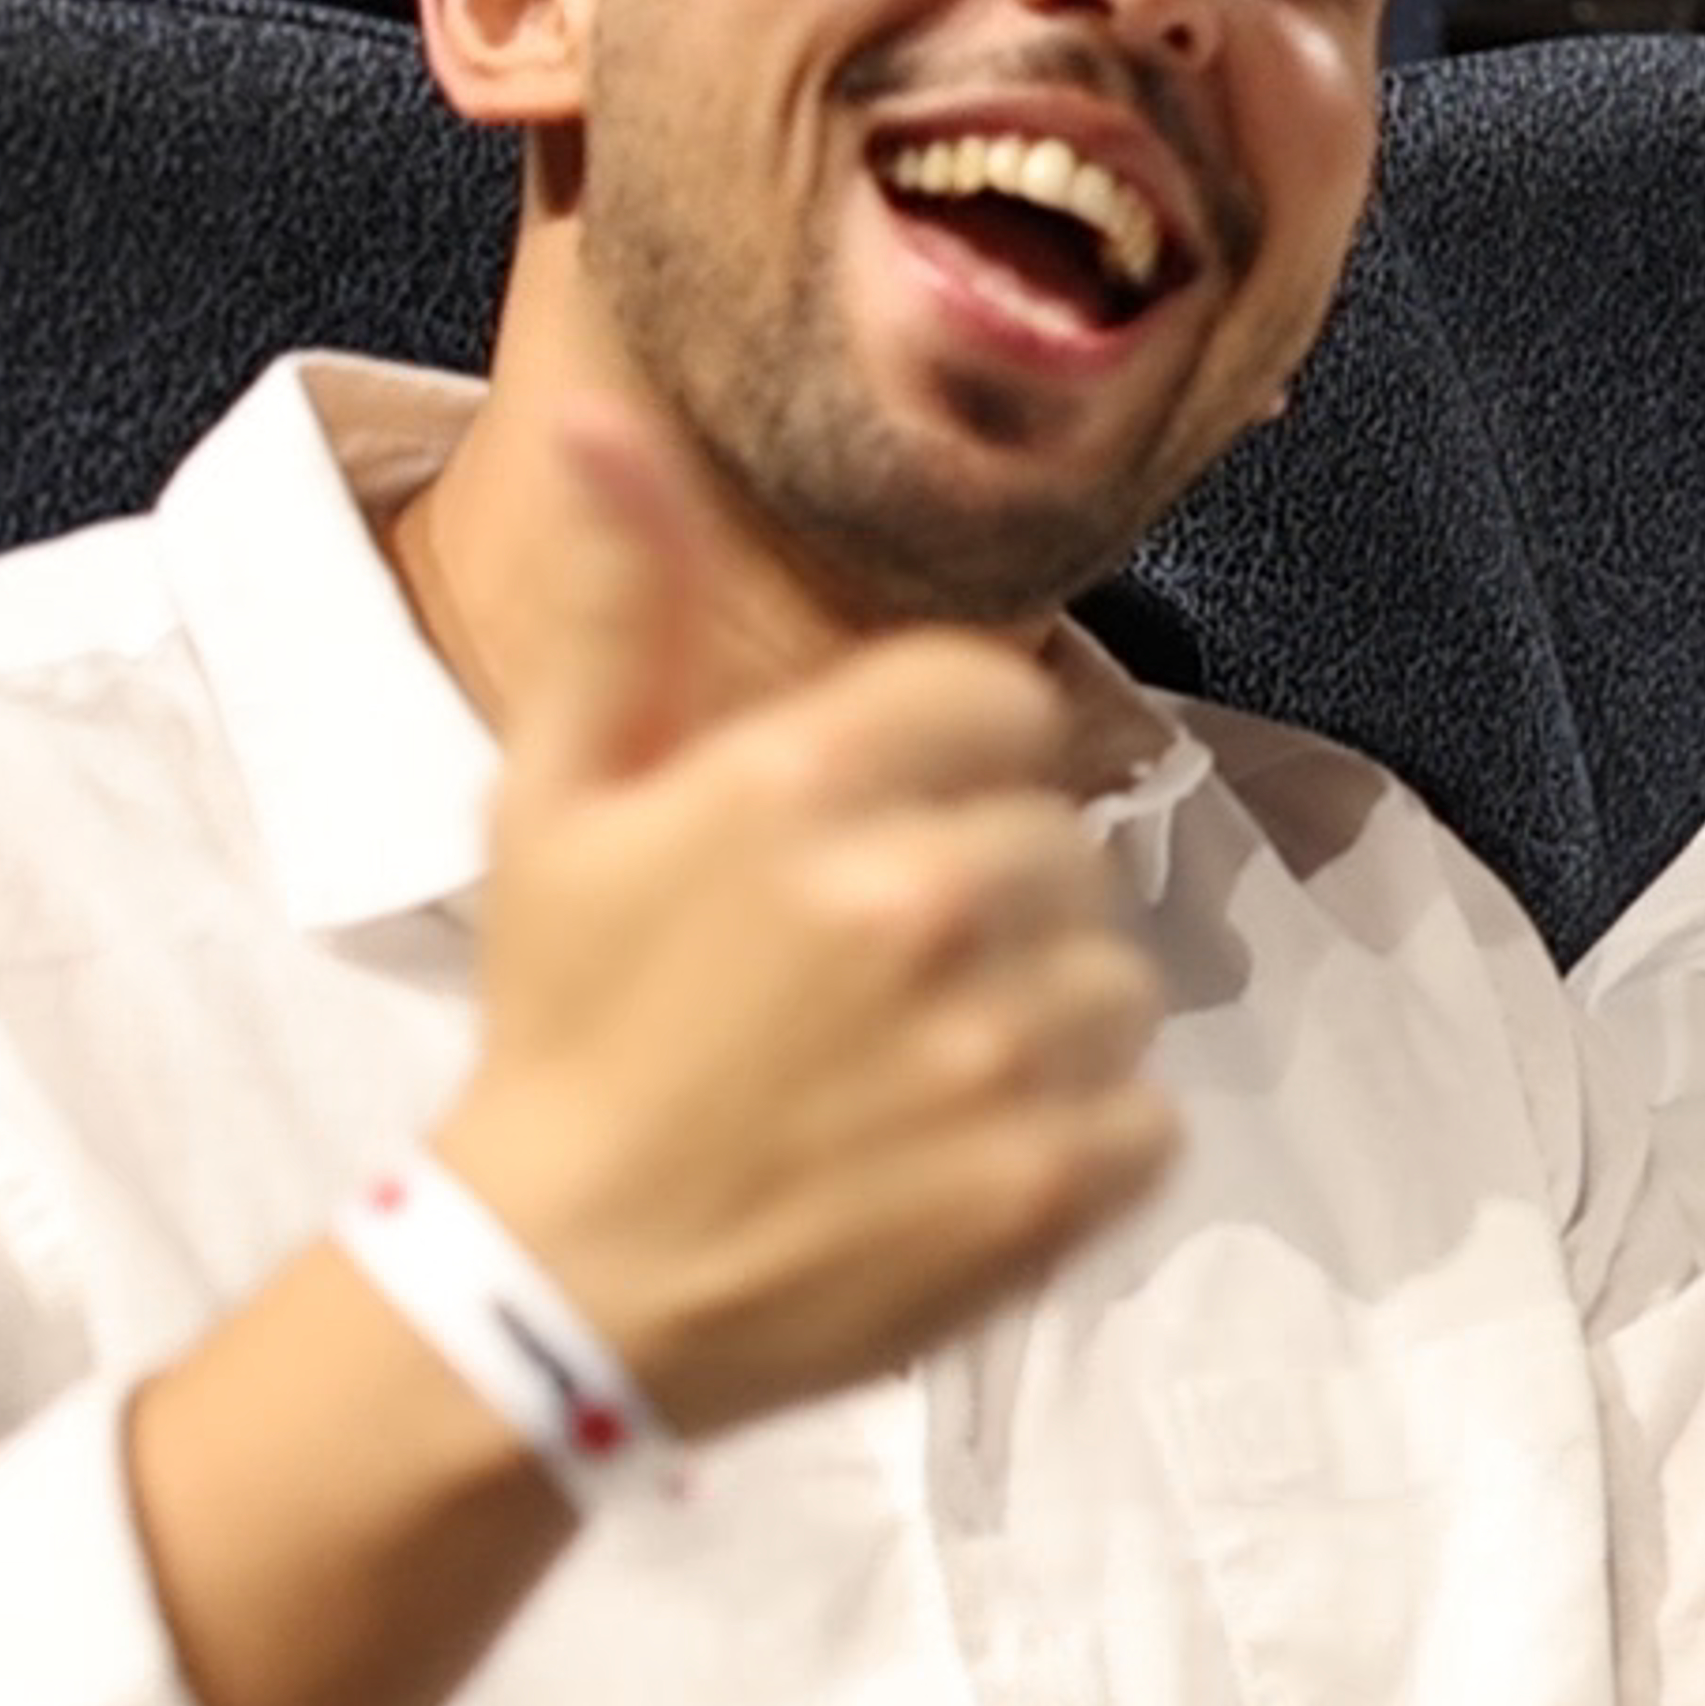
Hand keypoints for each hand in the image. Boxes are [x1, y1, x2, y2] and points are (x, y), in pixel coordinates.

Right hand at [430, 402, 1179, 1441]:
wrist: (563, 1287)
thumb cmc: (565, 1035)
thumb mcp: (558, 801)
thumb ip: (614, 605)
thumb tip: (599, 418)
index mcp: (806, 782)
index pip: (999, 699)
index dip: (950, 768)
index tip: (888, 834)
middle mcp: (919, 897)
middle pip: (1061, 845)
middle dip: (990, 905)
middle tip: (875, 988)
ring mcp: (997, 1048)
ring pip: (1118, 981)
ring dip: (1042, 1025)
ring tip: (913, 1080)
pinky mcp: (1054, 1181)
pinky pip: (1146, 1115)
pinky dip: (1078, 1142)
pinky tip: (959, 1159)